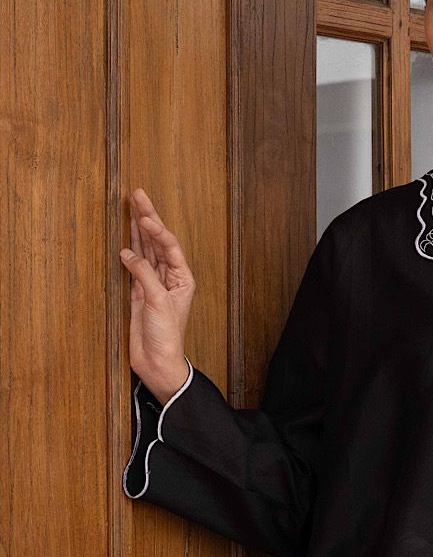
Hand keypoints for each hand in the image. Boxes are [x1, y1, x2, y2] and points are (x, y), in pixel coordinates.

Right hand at [119, 188, 195, 402]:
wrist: (157, 362)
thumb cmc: (166, 336)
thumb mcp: (157, 302)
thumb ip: (144, 275)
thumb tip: (128, 254)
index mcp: (183, 279)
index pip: (170, 247)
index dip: (157, 230)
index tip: (144, 217)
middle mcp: (170, 278)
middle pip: (157, 242)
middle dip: (148, 218)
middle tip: (138, 194)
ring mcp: (154, 283)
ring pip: (145, 249)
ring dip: (138, 228)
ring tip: (132, 205)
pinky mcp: (139, 292)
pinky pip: (135, 264)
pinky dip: (130, 249)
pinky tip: (126, 236)